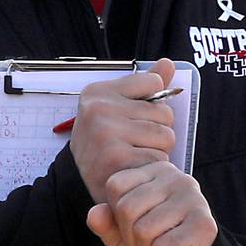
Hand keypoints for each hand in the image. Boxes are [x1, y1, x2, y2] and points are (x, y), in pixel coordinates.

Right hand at [68, 58, 177, 202]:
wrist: (77, 182)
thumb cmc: (105, 142)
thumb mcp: (118, 109)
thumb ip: (145, 87)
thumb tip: (168, 62)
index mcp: (99, 92)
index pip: (154, 83)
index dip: (152, 105)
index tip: (133, 118)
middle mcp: (98, 109)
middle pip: (164, 113)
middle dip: (158, 131)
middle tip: (135, 143)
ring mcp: (105, 134)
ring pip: (166, 136)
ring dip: (158, 150)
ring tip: (135, 156)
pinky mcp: (116, 160)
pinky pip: (159, 159)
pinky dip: (153, 168)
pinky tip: (134, 169)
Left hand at [86, 161, 216, 245]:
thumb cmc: (155, 244)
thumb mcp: (122, 234)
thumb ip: (106, 223)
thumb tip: (94, 214)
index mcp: (155, 171)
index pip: (115, 186)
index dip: (118, 215)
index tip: (137, 225)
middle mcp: (177, 178)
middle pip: (127, 209)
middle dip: (133, 236)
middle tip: (152, 241)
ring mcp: (193, 199)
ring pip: (144, 231)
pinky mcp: (203, 224)